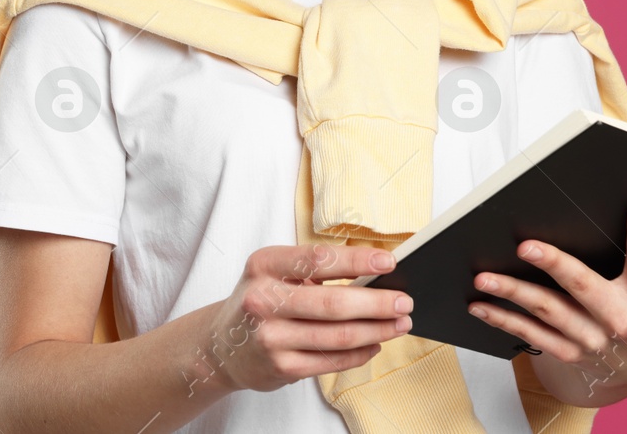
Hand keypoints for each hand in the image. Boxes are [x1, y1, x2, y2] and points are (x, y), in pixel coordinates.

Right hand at [201, 244, 414, 392]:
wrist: (222, 345)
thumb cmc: (260, 300)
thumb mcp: (274, 272)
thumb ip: (315, 271)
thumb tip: (374, 275)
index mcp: (264, 265)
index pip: (318, 259)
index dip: (357, 260)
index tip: (388, 262)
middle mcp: (262, 300)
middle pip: (333, 303)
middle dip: (377, 303)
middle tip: (404, 301)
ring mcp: (271, 337)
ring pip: (338, 336)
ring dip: (376, 330)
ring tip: (398, 324)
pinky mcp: (281, 367)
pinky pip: (331, 360)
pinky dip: (360, 353)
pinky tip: (375, 344)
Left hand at [467, 202, 626, 394]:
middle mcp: (619, 318)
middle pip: (583, 286)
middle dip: (554, 264)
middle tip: (526, 244)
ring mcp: (591, 337)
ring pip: (548, 311)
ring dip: (513, 293)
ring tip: (483, 276)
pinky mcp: (568, 351)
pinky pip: (531, 335)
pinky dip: (503, 319)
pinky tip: (479, 304)